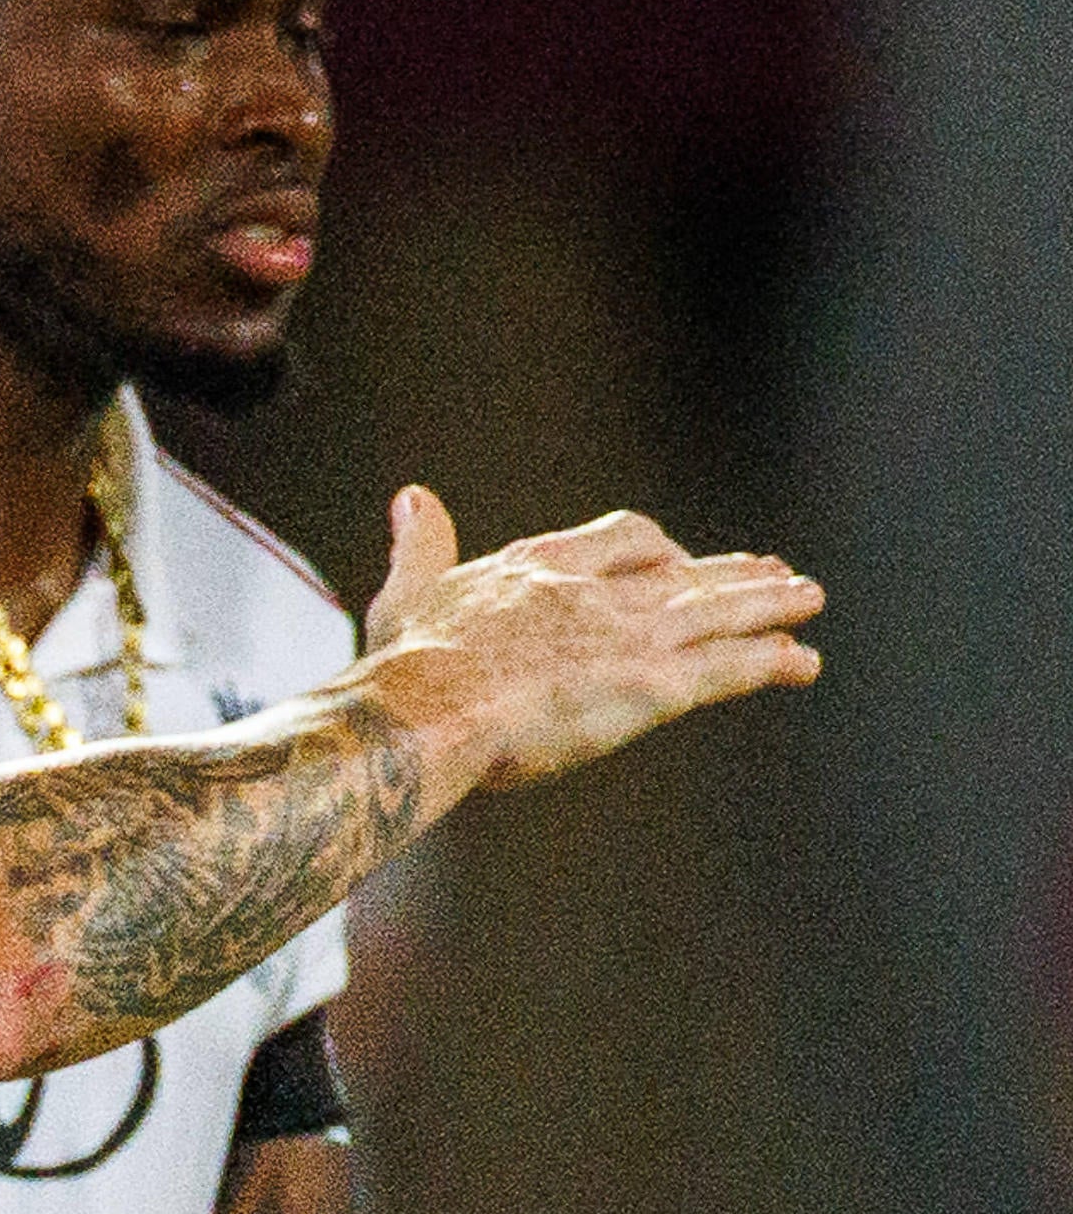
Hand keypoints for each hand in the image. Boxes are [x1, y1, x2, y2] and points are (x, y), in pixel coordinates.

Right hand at [354, 487, 821, 801]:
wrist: (423, 714)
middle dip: (730, 572)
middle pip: (684, 571)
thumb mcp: (407, 596)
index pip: (621, 538)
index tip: (676, 559)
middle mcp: (599, 591)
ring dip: (771, 603)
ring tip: (809, 598)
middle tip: (771, 571)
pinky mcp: (653, 686)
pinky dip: (772, 660)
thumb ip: (422, 548)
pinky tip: (803, 662)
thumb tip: (413, 499)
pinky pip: (730, 668)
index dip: (657, 549)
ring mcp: (632, 636)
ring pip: (720, 610)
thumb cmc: (403, 668)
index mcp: (542, 566)